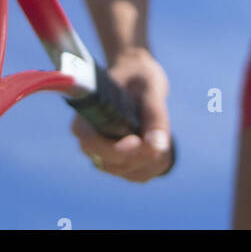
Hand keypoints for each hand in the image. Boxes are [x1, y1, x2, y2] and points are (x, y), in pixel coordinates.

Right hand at [73, 48, 173, 181]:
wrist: (138, 76)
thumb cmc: (139, 76)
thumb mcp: (149, 88)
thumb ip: (154, 115)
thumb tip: (158, 145)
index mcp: (86, 115)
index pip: (93, 143)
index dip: (115, 149)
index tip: (137, 140)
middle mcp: (90, 139)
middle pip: (112, 163)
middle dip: (141, 155)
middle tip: (162, 137)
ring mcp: (104, 153)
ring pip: (128, 172)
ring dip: (152, 161)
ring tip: (163, 136)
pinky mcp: (119, 162)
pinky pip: (138, 175)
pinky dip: (155, 166)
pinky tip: (161, 146)